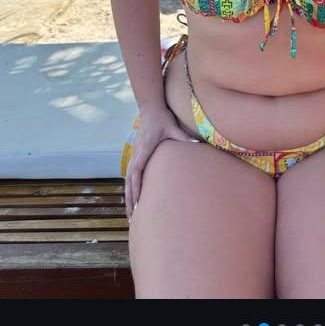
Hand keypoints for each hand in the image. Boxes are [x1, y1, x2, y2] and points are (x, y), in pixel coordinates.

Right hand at [125, 104, 199, 219]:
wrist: (150, 107)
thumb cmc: (162, 118)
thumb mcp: (172, 127)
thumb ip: (182, 136)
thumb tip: (197, 144)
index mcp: (143, 150)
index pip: (136, 173)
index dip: (135, 189)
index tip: (136, 204)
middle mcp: (136, 154)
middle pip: (129, 181)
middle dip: (130, 200)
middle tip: (132, 218)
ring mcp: (135, 155)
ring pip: (128, 180)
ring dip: (129, 196)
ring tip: (131, 214)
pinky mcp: (137, 155)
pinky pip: (131, 175)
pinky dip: (131, 188)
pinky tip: (134, 198)